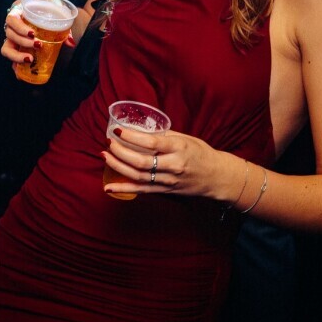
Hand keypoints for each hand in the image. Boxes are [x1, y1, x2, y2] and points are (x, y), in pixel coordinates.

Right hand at [0, 0, 74, 65]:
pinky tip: (20, 74)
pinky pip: (12, 58)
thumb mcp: (57, 6)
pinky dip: (16, 66)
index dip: (19, 28)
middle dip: (23, 42)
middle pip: (9, 34)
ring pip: (7, 48)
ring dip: (16, 56)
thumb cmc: (50, 4)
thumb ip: (64, 21)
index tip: (33, 34)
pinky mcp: (17, 48)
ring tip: (29, 59)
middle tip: (38, 45)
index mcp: (19, 12)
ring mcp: (13, 37)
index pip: (12, 19)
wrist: (50, 7)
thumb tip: (71, 42)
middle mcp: (13, 25)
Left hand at [101, 126, 240, 199]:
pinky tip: (108, 187)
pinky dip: (123, 189)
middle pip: (141, 162)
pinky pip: (141, 190)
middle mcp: (173, 166)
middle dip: (120, 152)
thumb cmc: (201, 153)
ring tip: (104, 155)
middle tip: (108, 142)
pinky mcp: (165, 192)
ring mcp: (168, 181)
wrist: (216, 177)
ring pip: (138, 176)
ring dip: (118, 166)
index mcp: (179, 149)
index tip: (117, 130)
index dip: (131, 137)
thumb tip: (141, 130)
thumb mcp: (186, 138)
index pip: (151, 143)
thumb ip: (164, 135)